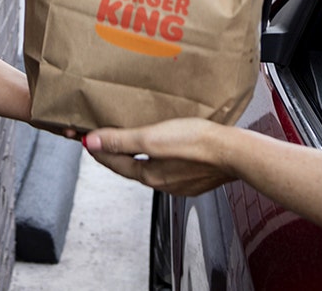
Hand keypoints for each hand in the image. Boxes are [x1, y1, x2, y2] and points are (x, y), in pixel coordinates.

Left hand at [82, 118, 237, 196]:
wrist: (235, 152)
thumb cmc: (197, 144)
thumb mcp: (151, 138)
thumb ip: (121, 141)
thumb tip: (93, 142)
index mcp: (149, 175)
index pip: (115, 163)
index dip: (98, 150)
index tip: (86, 140)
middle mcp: (163, 182)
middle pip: (131, 165)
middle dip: (116, 153)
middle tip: (104, 140)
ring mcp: (180, 181)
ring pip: (152, 166)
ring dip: (138, 154)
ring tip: (131, 140)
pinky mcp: (196, 175)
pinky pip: (170, 165)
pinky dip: (161, 156)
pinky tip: (165, 147)